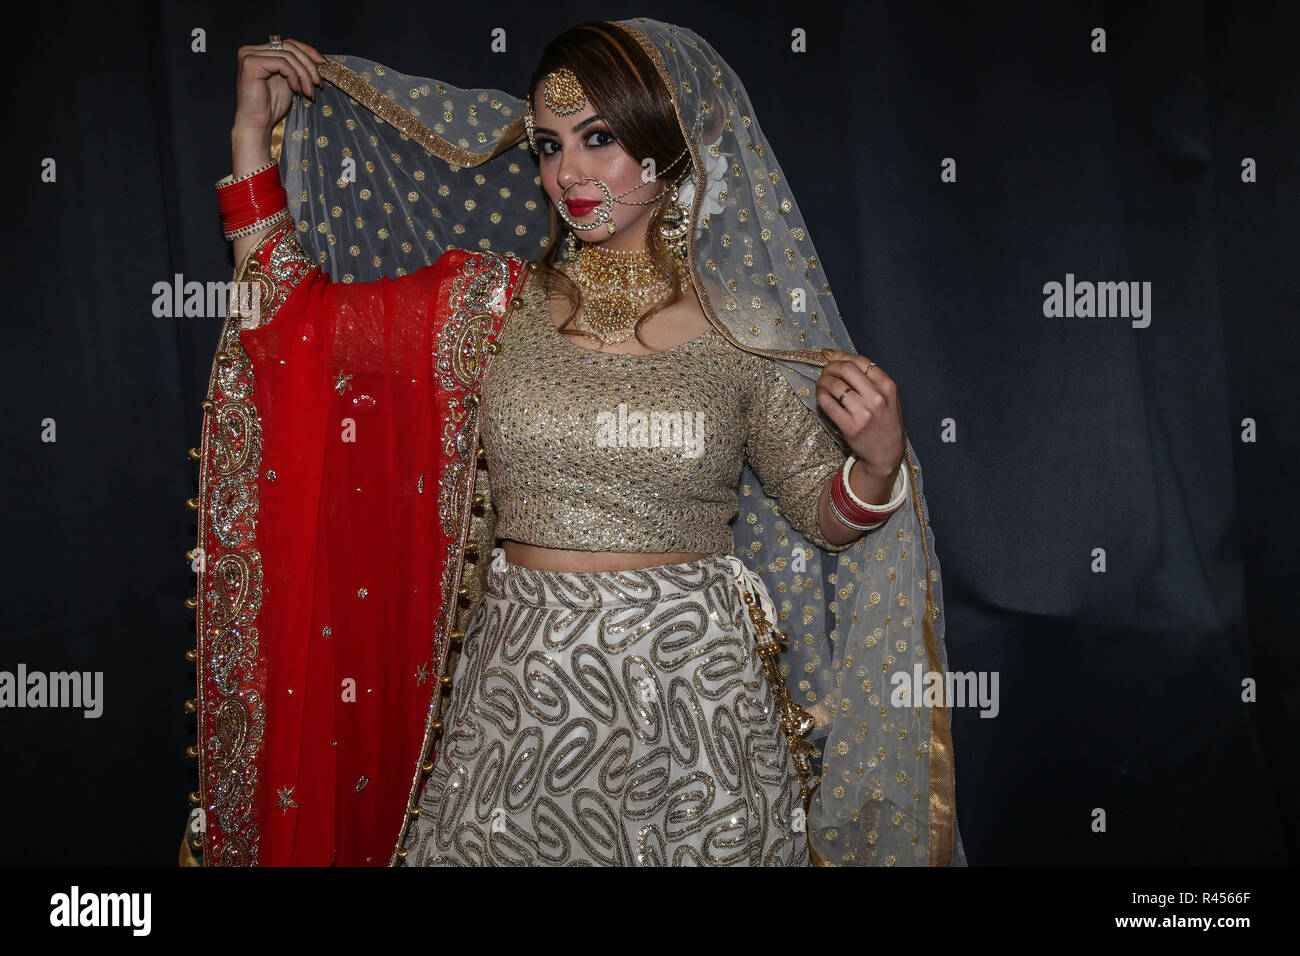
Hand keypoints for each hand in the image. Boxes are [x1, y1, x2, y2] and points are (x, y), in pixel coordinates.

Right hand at [234, 38, 325, 134]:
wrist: (256, 124)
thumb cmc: (271, 107)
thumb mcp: (289, 82)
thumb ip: (297, 67)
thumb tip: (319, 58)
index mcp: (259, 52)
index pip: (288, 43)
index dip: (309, 52)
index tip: (325, 64)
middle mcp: (250, 50)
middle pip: (290, 47)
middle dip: (309, 65)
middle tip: (318, 83)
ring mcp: (249, 55)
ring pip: (288, 55)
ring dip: (304, 74)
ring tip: (309, 92)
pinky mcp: (251, 63)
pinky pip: (282, 63)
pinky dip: (294, 76)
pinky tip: (296, 90)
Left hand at [816, 348, 904, 501]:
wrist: (887, 453)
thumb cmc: (885, 422)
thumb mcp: (888, 397)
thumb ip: (870, 378)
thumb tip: (838, 356)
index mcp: (888, 386)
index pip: (861, 361)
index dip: (841, 356)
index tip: (831, 357)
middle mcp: (877, 398)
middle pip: (846, 369)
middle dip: (830, 366)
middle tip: (825, 371)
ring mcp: (863, 413)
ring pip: (835, 385)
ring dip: (823, 381)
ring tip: (822, 384)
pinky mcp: (850, 426)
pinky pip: (828, 404)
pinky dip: (821, 396)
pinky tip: (822, 396)